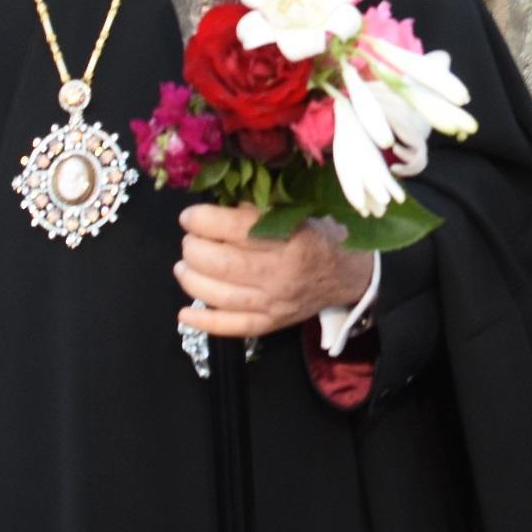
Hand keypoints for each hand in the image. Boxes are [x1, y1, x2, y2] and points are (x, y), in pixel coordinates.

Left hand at [176, 204, 373, 338]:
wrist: (348, 275)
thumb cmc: (321, 236)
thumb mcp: (299, 212)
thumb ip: (260, 208)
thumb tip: (219, 204)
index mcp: (293, 239)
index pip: (238, 229)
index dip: (205, 220)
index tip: (189, 215)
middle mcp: (282, 274)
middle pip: (223, 264)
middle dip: (194, 249)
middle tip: (188, 240)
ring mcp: (275, 303)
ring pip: (221, 295)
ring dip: (192, 279)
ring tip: (183, 266)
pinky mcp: (271, 323)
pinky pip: (232, 327)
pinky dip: (204, 322)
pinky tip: (184, 313)